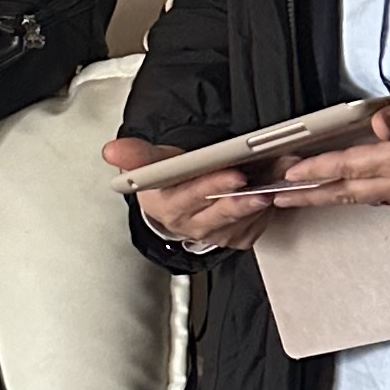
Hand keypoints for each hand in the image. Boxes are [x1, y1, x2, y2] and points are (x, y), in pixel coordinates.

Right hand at [108, 135, 269, 249]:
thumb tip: (111, 150)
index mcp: (167, 205)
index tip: (233, 174)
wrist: (177, 204)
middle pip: (219, 212)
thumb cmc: (170, 180)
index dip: (211, 185)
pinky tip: (273, 193)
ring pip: (241, 220)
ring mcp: (214, 235)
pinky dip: (267, 211)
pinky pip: (254, 228)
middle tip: (264, 184)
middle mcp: (190, 224)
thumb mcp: (152, 161)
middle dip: (242, 197)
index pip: (190, 196)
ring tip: (277, 181)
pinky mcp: (234, 239)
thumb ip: (137, 154)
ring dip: (261, 201)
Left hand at [264, 75, 389, 209]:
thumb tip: (376, 124)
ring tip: (307, 196)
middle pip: (348, 192)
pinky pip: (385, 200)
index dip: (316, 171)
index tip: (291, 175)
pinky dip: (361, 196)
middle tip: (280, 197)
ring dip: (333, 197)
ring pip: (364, 199)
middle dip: (311, 195)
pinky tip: (352, 191)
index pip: (349, 165)